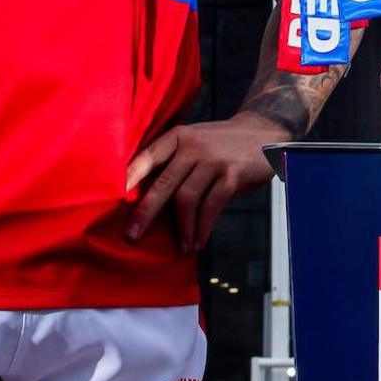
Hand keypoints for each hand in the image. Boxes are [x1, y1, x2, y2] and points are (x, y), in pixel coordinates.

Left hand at [124, 110, 288, 251]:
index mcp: (178, 137)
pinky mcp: (232, 175)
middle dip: (146, 213)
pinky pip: (212, 206)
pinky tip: (198, 240)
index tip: (115, 198)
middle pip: (163, 184)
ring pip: (187, 199)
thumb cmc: (222, 143)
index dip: (130, 176)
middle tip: (132, 236)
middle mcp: (193, 147)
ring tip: (180, 247)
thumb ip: (175, 163)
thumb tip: (149, 200)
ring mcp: (214, 160)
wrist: (265, 133)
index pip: (148, 156)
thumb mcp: (195, 142)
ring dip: (181, 228)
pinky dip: (203, 227)